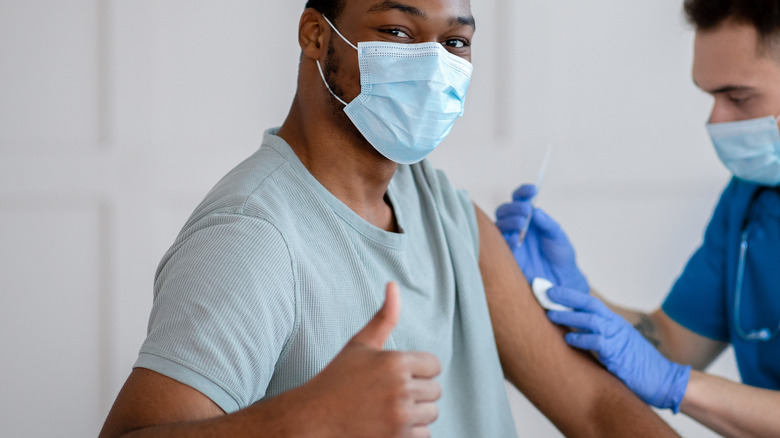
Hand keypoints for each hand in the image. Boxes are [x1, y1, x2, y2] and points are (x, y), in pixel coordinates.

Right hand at [303, 282, 441, 437]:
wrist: (313, 420)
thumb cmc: (337, 380)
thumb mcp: (360, 345)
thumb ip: (383, 317)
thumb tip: (394, 284)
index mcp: (395, 362)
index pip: (434, 365)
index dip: (417, 370)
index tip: (397, 376)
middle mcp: (400, 389)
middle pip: (435, 391)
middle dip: (417, 392)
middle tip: (388, 394)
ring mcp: (400, 417)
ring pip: (431, 414)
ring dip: (415, 414)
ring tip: (387, 410)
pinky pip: (424, 435)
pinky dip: (410, 433)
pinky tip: (387, 427)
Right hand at [495, 184, 588, 292]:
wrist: (561, 279)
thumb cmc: (560, 254)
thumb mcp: (558, 236)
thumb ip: (547, 223)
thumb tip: (535, 211)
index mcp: (529, 218)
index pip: (520, 199)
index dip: (523, 193)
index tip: (533, 190)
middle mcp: (516, 226)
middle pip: (504, 210)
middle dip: (513, 207)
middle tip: (526, 210)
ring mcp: (509, 240)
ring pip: (499, 224)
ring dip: (509, 220)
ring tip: (521, 223)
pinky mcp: (507, 255)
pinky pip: (499, 244)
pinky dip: (505, 239)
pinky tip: (514, 238)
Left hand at [545, 286, 690, 412]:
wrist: (662, 380)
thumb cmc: (635, 364)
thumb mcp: (615, 344)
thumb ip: (596, 336)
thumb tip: (571, 331)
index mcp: (613, 322)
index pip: (589, 302)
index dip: (569, 295)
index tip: (550, 290)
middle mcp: (615, 326)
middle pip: (589, 305)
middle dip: (567, 297)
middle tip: (546, 293)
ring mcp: (618, 338)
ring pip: (591, 320)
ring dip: (569, 316)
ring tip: (550, 314)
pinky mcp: (618, 354)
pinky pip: (597, 342)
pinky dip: (582, 339)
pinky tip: (569, 339)